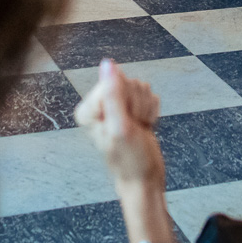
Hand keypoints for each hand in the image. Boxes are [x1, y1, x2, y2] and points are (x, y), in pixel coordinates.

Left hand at [74, 59, 164, 190]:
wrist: (145, 178)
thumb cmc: (130, 159)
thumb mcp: (121, 127)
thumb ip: (113, 94)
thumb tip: (108, 63)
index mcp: (89, 108)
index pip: (114, 81)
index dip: (126, 101)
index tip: (125, 122)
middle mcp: (101, 104)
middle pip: (129, 82)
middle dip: (137, 106)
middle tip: (134, 128)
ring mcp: (118, 105)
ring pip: (141, 87)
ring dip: (146, 109)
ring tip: (139, 129)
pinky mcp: (133, 108)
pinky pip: (150, 96)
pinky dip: (152, 111)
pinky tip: (145, 126)